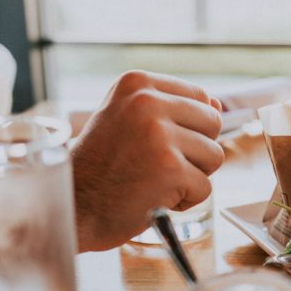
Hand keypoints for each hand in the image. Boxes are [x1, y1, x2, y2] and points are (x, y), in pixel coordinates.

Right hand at [70, 70, 224, 250]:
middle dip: (195, 151)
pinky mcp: (170, 169)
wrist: (73, 207)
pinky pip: (205, 187)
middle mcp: (147, 102)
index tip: (155, 143)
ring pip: (214, 156)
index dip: (189, 128)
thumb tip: (217, 103)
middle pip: (213, 123)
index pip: (201, 97)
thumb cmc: (101, 167)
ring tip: (154, 180)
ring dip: (191, 176)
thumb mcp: (127, 120)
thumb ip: (171, 108)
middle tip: (157, 165)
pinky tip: (153, 198)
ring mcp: (160, 135)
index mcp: (138, 83)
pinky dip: (184, 200)